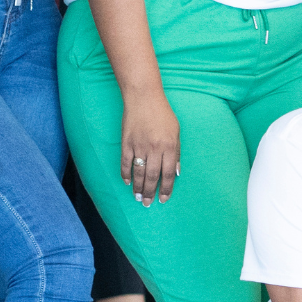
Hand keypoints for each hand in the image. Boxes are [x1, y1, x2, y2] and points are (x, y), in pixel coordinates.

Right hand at [119, 85, 181, 204]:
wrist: (143, 98)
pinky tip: (127, 182)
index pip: (168, 174)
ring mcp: (139, 146)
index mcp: (169, 146)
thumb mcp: (176, 132)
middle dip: (150, 192)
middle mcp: (154, 149)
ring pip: (138, 172)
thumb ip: (176, 153)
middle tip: (147, 203)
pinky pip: (125, 162)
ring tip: (138, 198)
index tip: (164, 199)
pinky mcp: (126, 142)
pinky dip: (125, 174)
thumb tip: (176, 173)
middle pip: (152, 176)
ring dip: (138, 187)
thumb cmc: (163, 114)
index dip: (166, 189)